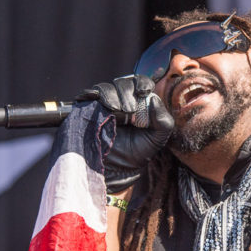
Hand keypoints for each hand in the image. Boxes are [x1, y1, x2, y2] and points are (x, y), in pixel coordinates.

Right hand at [78, 74, 173, 192]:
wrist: (117, 169)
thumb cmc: (138, 152)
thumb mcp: (158, 137)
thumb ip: (163, 120)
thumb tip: (154, 100)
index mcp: (139, 101)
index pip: (140, 82)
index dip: (142, 83)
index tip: (143, 92)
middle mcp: (121, 99)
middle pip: (122, 83)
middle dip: (126, 92)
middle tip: (129, 109)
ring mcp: (104, 104)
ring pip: (105, 88)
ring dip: (111, 95)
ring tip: (115, 110)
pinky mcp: (88, 109)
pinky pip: (87, 95)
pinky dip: (91, 94)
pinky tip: (96, 100)